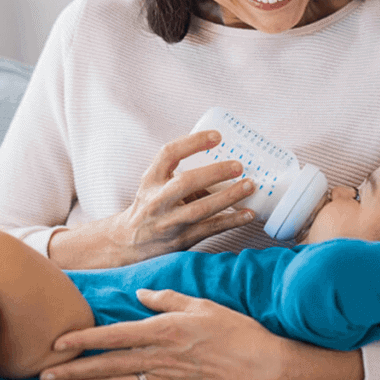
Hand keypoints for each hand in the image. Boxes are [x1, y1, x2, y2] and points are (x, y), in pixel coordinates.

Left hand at [39, 288, 292, 379]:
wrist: (264, 367)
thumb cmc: (235, 331)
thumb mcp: (201, 304)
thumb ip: (167, 299)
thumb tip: (141, 295)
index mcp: (164, 330)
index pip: (114, 335)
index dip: (83, 339)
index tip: (58, 343)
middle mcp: (161, 357)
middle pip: (108, 365)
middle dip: (74, 371)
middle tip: (45, 374)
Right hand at [97, 130, 256, 264]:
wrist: (130, 243)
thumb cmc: (151, 207)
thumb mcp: (155, 185)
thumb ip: (181, 175)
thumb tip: (225, 165)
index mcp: (151, 179)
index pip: (169, 153)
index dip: (193, 142)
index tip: (217, 136)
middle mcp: (157, 200)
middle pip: (186, 182)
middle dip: (215, 172)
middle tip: (239, 165)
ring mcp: (169, 222)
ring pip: (201, 209)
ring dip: (228, 197)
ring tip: (250, 186)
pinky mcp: (181, 240)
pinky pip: (210, 229)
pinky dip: (232, 221)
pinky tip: (248, 214)